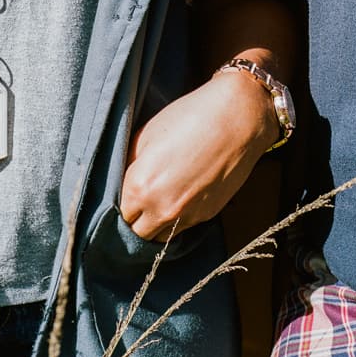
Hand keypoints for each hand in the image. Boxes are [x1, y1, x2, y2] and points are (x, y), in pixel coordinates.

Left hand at [117, 68, 276, 241]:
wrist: (236, 119)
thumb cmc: (189, 118)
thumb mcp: (146, 135)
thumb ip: (130, 164)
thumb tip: (122, 182)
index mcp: (139, 187)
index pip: (119, 215)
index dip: (120, 205)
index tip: (123, 197)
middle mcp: (161, 209)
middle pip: (137, 234)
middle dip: (135, 221)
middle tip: (137, 203)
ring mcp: (187, 216)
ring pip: (160, 238)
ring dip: (155, 226)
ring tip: (158, 202)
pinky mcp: (207, 215)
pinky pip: (183, 228)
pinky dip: (177, 219)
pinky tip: (181, 196)